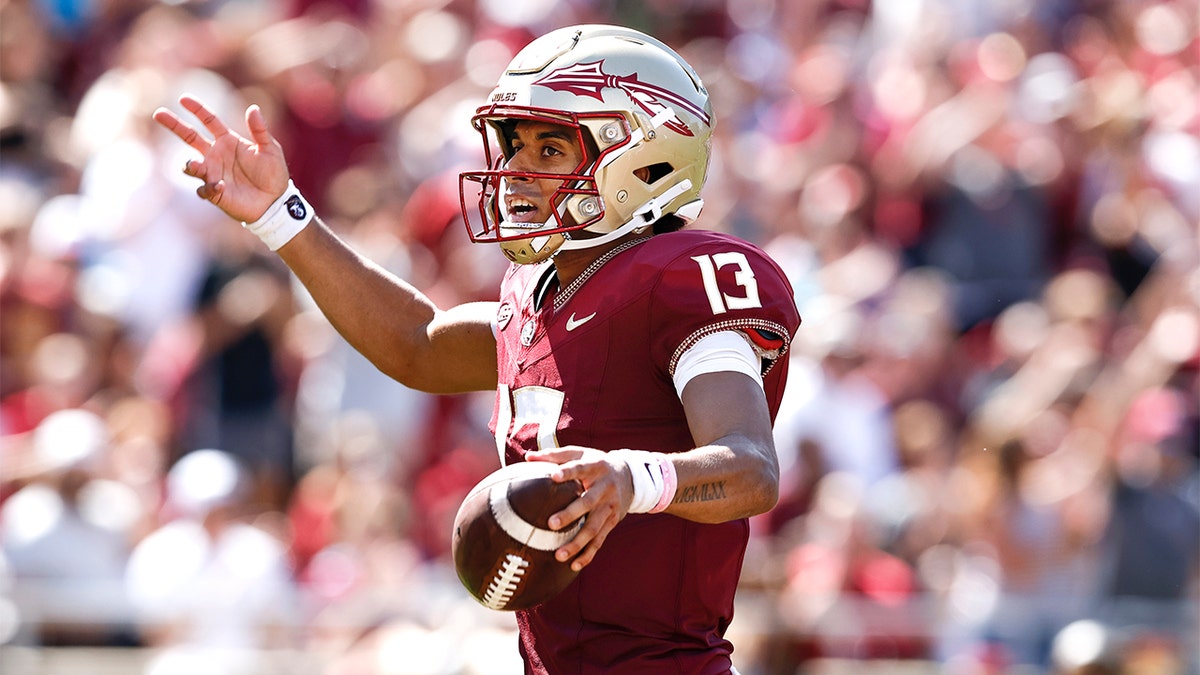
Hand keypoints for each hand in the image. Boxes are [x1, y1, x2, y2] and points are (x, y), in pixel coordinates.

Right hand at [153, 95, 289, 222]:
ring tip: (194, 164)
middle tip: (158, 113)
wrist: (275, 202)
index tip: (183, 99)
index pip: (209, 121)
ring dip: (190, 165)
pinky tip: (222, 186)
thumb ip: (260, 130)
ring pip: (191, 166)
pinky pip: (205, 189)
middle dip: (174, 125)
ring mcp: (213, 173)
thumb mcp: (270, 149)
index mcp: (227, 141)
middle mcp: (216, 155)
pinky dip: (210, 188)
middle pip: (189, 137)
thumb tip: (253, 108)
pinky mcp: (215, 193)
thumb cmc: (273, 174)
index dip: (197, 109)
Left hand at [525, 446, 634, 571]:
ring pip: (594, 527)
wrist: (630, 476)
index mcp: (596, 467)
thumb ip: (555, 455)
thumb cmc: (596, 464)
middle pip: (587, 502)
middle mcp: (605, 488)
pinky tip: (574, 565)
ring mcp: (610, 507)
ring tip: (559, 555)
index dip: (568, 472)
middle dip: (570, 514)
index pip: (581, 468)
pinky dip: (588, 554)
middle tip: (551, 524)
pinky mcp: (612, 522)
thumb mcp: (581, 453)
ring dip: (577, 542)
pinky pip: (600, 540)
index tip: (553, 476)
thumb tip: (527, 456)